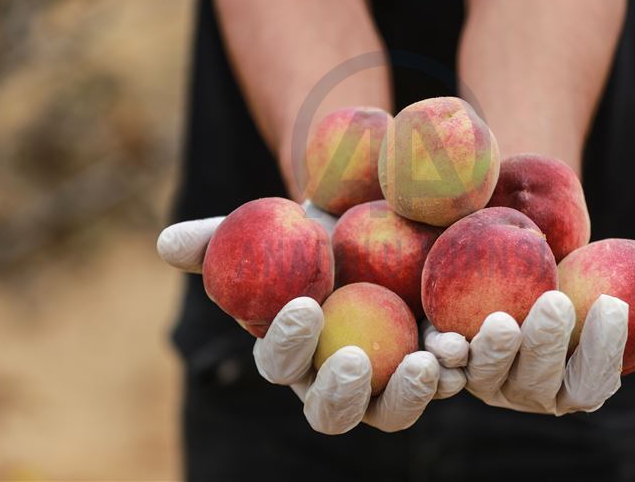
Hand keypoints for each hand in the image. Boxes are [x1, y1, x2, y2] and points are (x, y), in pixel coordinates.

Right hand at [157, 202, 454, 433]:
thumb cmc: (317, 232)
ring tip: (432, 357)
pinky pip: (445, 380)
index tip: (305, 306)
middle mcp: (339, 381)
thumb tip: (165, 243)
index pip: (280, 364)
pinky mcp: (433, 367)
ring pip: (394, 409)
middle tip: (358, 357)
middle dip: (343, 393)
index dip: (287, 343)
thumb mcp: (273, 226)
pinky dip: (460, 367)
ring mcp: (388, 381)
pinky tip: (470, 342)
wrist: (381, 224)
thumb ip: (221, 237)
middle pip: (334, 411)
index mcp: (294, 355)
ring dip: (411, 392)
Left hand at [423, 290, 634, 414]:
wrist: (517, 254)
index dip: (605, 350)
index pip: (592, 381)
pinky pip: (442, 366)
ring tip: (502, 320)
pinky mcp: (446, 359)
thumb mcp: (619, 290)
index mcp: (574, 382)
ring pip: (488, 381)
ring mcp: (484, 380)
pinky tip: (448, 338)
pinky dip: (443, 356)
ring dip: (494, 356)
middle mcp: (529, 391)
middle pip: (537, 385)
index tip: (613, 303)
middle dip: (547, 349)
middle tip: (555, 303)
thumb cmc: (577, 280)